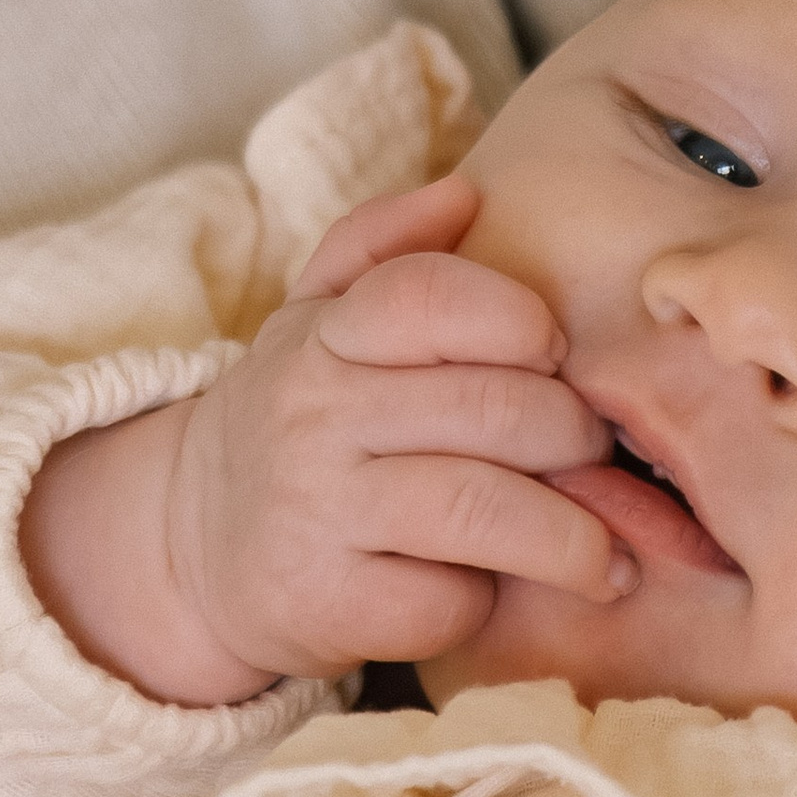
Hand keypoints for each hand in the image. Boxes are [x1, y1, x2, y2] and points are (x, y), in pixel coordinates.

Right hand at [19, 176, 629, 704]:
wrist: (191, 547)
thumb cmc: (302, 422)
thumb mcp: (316, 319)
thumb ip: (384, 245)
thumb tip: (464, 192)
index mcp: (326, 333)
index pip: (430, 296)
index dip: (518, 319)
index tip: (557, 352)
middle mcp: (314, 416)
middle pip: (495, 409)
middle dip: (576, 438)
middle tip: (597, 457)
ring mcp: (317, 513)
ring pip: (486, 509)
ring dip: (573, 536)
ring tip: (606, 552)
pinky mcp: (326, 605)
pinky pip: (449, 597)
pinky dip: (490, 599)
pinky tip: (494, 591)